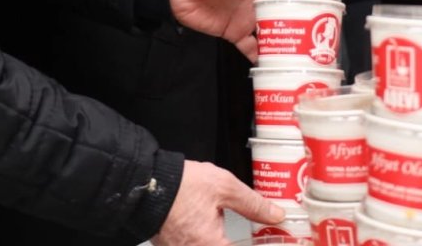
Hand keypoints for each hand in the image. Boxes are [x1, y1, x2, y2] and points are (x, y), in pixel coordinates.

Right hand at [151, 160, 284, 245]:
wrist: (147, 183)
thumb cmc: (180, 185)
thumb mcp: (224, 187)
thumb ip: (253, 204)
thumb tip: (275, 215)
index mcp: (211, 245)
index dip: (261, 244)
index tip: (269, 238)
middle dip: (236, 240)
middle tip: (257, 232)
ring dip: (223, 239)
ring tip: (235, 230)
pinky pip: (196, 245)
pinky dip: (210, 239)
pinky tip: (213, 230)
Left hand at [168, 0, 321, 60]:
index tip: (325, 3)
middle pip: (287, 10)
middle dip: (303, 22)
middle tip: (317, 36)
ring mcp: (246, 16)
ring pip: (273, 31)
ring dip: (285, 42)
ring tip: (299, 54)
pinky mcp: (232, 32)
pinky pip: (250, 47)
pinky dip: (260, 57)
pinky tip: (269, 64)